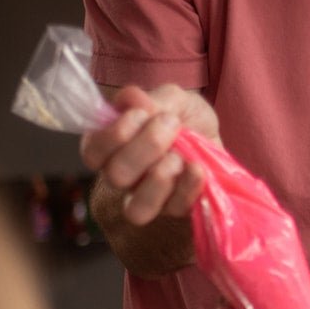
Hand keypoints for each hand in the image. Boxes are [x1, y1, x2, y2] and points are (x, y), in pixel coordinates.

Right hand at [79, 84, 217, 226]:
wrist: (217, 137)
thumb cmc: (184, 118)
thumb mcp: (172, 98)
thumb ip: (152, 99)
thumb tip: (133, 100)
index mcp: (110, 147)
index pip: (92, 153)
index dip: (113, 136)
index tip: (141, 114)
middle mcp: (122, 177)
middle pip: (116, 176)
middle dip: (146, 146)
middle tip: (171, 124)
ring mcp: (146, 198)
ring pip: (136, 209)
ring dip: (160, 176)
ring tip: (179, 155)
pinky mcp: (174, 209)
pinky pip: (175, 208)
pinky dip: (188, 185)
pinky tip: (197, 167)